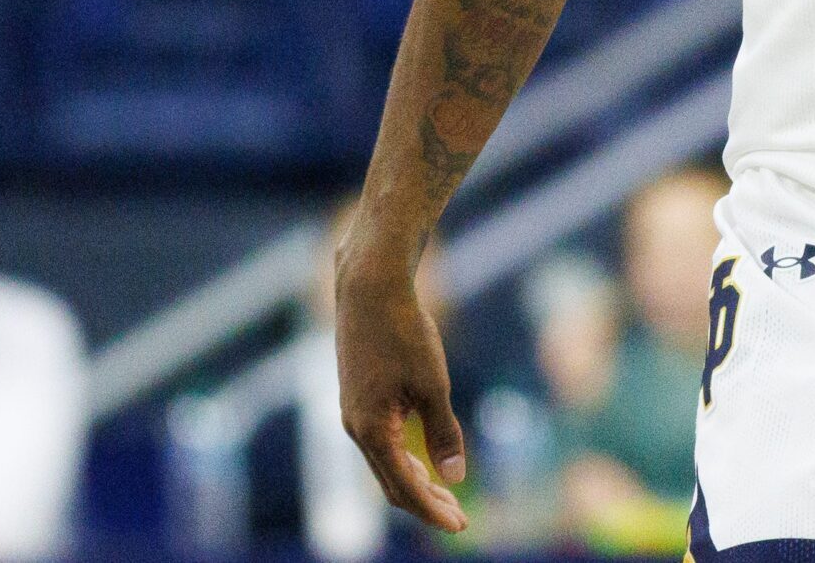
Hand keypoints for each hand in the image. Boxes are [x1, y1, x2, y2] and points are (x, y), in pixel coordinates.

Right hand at [335, 226, 467, 533]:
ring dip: (415, 482)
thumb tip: (454, 476)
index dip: (432, 510)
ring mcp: (353, 414)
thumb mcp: (434, 384)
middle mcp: (355, 428)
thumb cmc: (404, 333)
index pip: (403, 487)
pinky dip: (404, 459)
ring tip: (448, 496)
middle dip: (426, 504)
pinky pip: (381, 443)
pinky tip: (424, 460)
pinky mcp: (358, 399)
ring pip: (385, 464)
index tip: (461, 526)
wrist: (370, 289)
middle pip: (391, 483)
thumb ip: (443, 432)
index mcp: (371, 430)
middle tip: (459, 518)